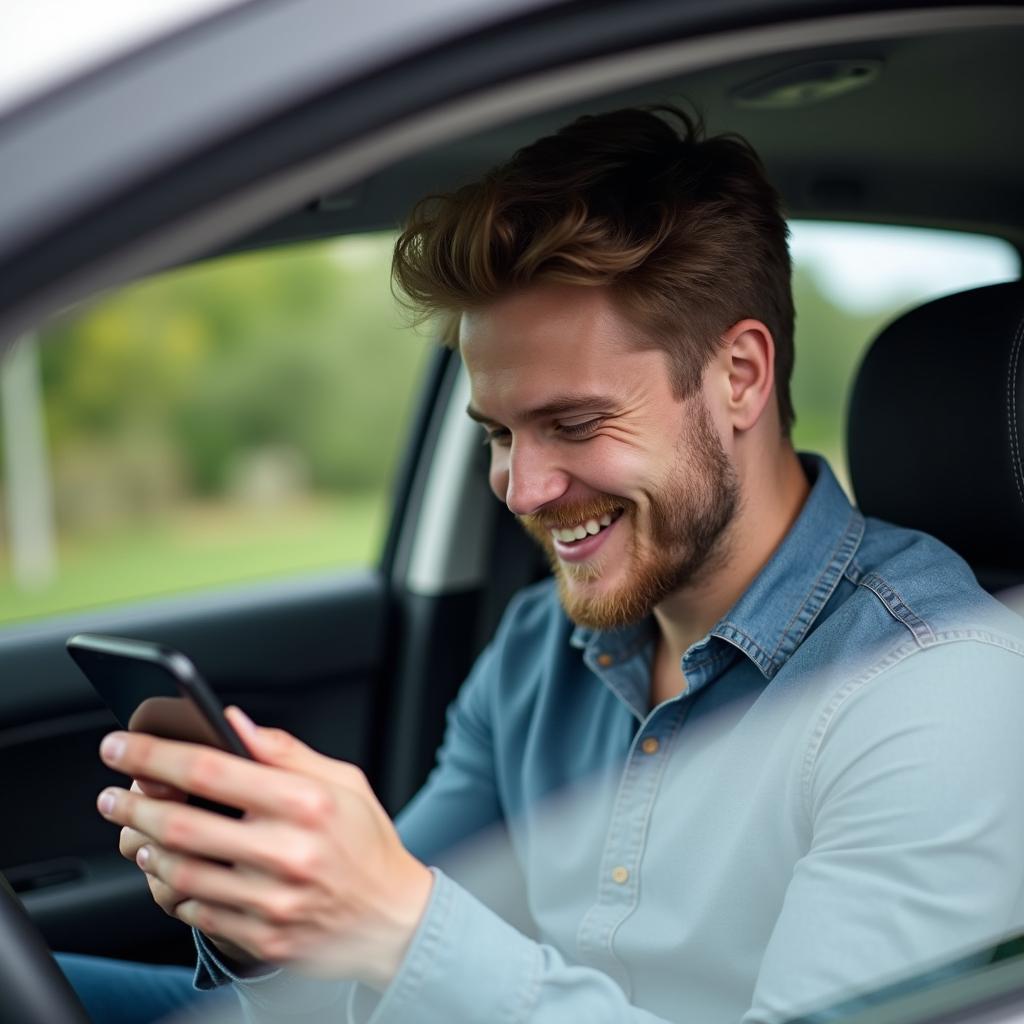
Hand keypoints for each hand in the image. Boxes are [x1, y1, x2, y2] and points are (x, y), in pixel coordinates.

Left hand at [96, 708, 432, 988]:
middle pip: (183, 824)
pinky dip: (172, 890)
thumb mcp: (343, 781)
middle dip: (134, 804)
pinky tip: (170, 871)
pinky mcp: (262, 938)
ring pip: (181, 872)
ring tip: (137, 832)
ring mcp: (272, 901)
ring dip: (146, 848)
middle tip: (113, 796)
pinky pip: (197, 913)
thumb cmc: (366, 842)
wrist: (391, 918)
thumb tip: (233, 721)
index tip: (123, 746)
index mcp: (307, 803)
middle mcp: (288, 852)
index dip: (156, 754)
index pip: (213, 769)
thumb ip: (285, 751)